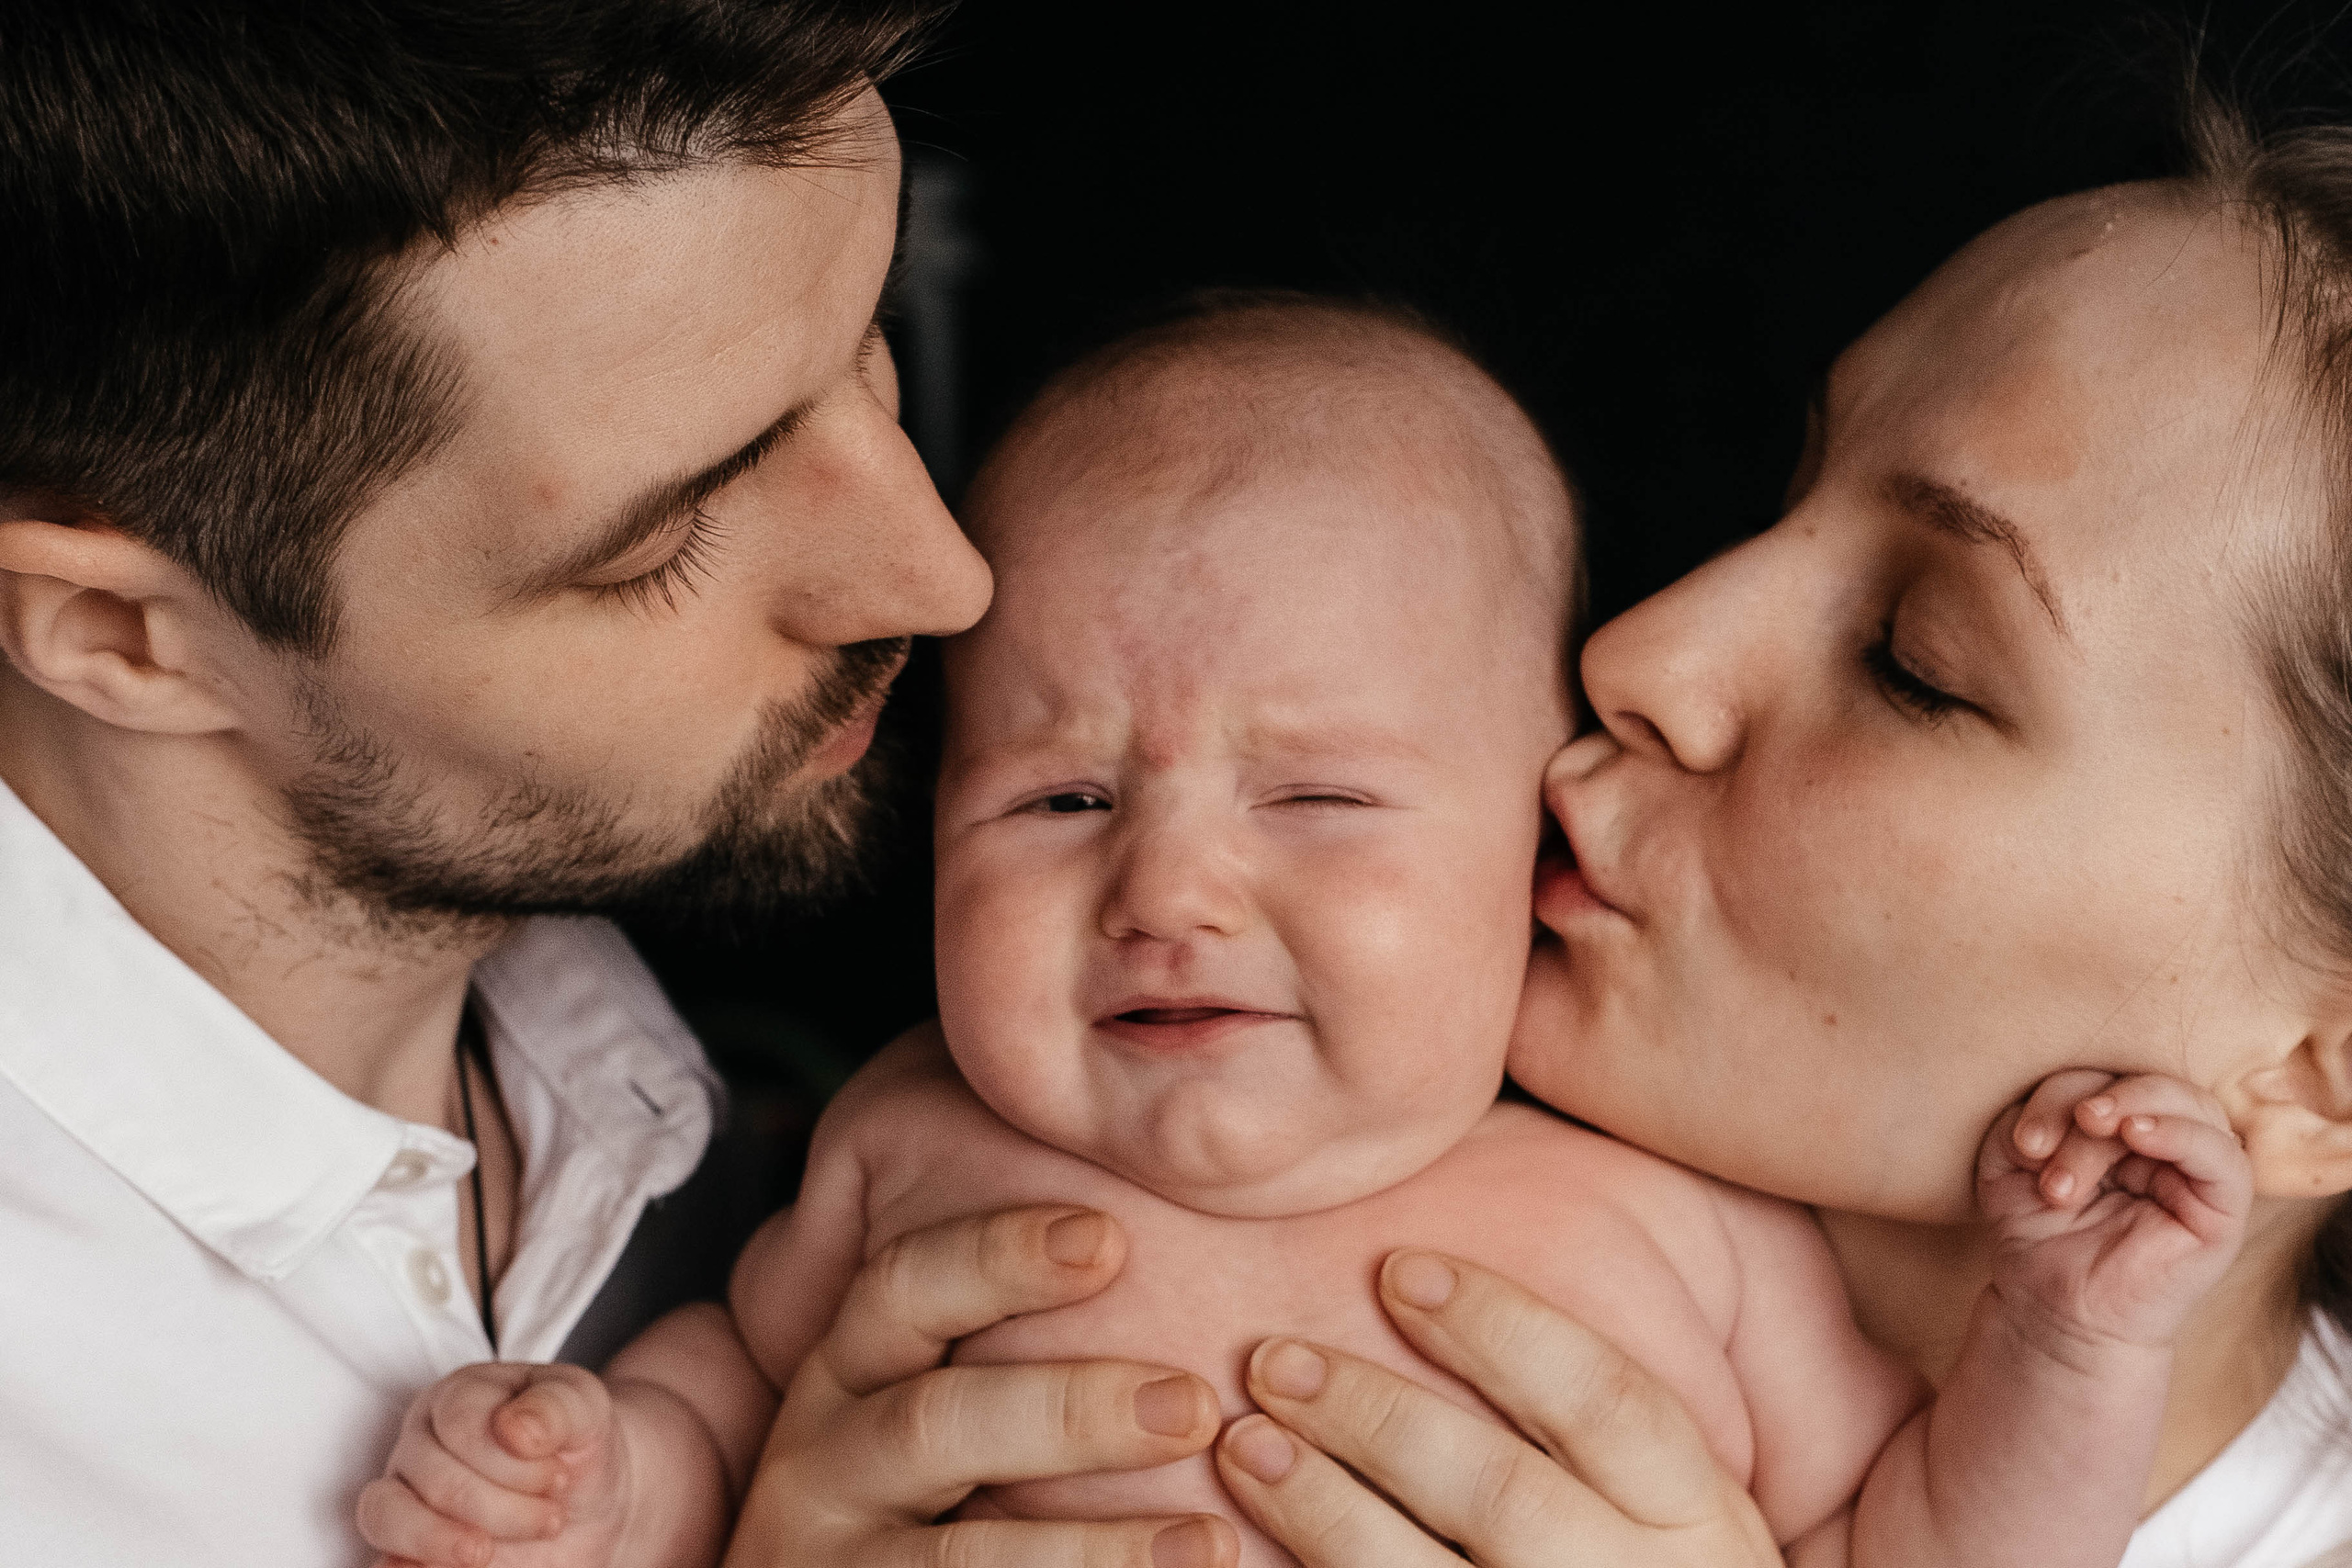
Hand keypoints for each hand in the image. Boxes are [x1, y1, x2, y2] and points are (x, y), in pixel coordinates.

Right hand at [357, 1362, 626, 1567]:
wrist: (591, 1502)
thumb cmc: (577, 1446)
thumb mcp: (586, 1410)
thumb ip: (557, 1407)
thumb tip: (514, 1428)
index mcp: (460, 1396)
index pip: (461, 1423)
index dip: (512, 1460)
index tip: (559, 1477)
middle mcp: (422, 1441)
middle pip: (433, 1478)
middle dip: (501, 1507)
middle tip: (552, 1517)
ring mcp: (406, 1494)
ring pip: (386, 1515)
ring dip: (440, 1541)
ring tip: (486, 1554)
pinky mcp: (408, 1546)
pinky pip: (382, 1561)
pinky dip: (405, 1567)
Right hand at [722, 1205, 1234, 1567]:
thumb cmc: (940, 1491)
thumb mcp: (947, 1409)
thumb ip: (1016, 1343)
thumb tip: (1157, 1232)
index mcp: (848, 1374)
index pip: (902, 1287)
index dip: (997, 1253)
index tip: (1109, 1236)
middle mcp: (823, 1460)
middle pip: (934, 1422)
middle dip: (1070, 1411)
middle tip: (1193, 1406)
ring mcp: (832, 1558)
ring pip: (962, 1555)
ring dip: (1092, 1549)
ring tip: (1211, 1544)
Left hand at [1214, 1250, 1781, 1566]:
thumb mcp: (1661, 1501)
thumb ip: (1579, 1415)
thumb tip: (1422, 1264)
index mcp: (1700, 1519)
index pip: (1609, 1401)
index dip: (1502, 1325)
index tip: (1397, 1265)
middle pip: (1503, 1496)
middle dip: (1378, 1417)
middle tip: (1272, 1356)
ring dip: (1323, 1512)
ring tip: (1243, 1444)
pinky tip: (1235, 1553)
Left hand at [1980, 1069, 2251, 1350]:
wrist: (2054, 1308)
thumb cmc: (2036, 1229)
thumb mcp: (2012, 1159)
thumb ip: (2034, 1114)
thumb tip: (2079, 1104)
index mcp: (2121, 1121)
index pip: (2105, 1077)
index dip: (2059, 1094)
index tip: (2021, 1142)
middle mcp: (2166, 1140)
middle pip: (2146, 1084)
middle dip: (2087, 1103)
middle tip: (2042, 1144)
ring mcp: (2198, 1172)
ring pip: (2189, 1107)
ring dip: (2127, 1111)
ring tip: (2086, 1135)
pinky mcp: (2223, 1209)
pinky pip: (2223, 1157)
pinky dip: (2181, 1134)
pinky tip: (2138, 1135)